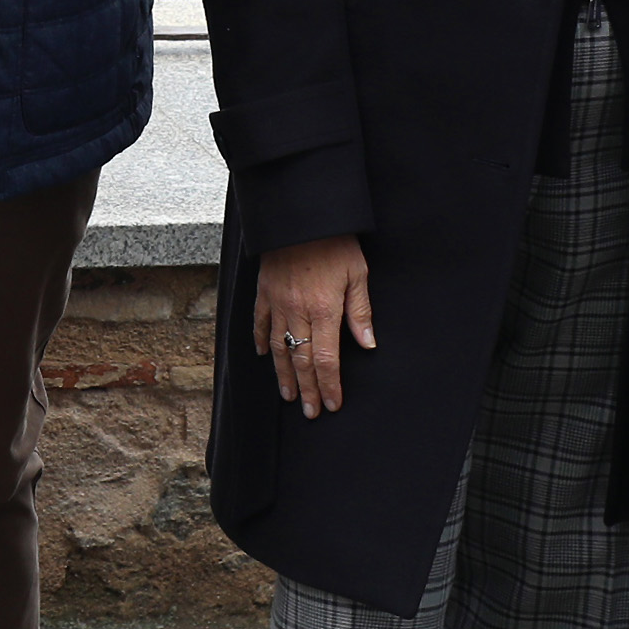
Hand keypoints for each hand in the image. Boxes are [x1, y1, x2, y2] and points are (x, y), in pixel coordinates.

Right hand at [252, 234, 373, 418]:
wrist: (301, 216)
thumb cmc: (334, 243)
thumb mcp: (357, 273)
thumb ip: (360, 310)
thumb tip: (367, 344)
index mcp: (324, 309)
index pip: (326, 359)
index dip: (329, 385)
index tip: (332, 404)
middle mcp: (297, 311)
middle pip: (301, 360)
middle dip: (307, 390)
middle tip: (311, 413)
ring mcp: (277, 302)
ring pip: (278, 348)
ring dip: (284, 375)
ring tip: (288, 395)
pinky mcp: (264, 292)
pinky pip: (260, 322)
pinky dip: (262, 342)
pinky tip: (266, 356)